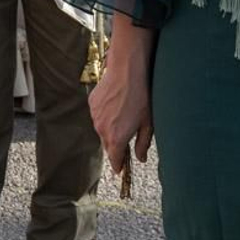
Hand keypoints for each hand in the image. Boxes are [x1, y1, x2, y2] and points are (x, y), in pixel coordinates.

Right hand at [90, 53, 152, 175]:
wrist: (126, 72)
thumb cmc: (141, 97)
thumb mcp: (147, 123)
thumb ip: (142, 144)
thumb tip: (141, 158)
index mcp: (116, 138)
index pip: (115, 161)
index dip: (119, 166)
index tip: (121, 168)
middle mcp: (102, 130)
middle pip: (108, 145)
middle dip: (116, 145)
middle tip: (127, 136)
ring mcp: (95, 117)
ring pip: (102, 130)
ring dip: (110, 128)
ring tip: (123, 115)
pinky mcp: (92, 104)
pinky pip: (98, 116)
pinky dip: (105, 115)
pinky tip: (116, 104)